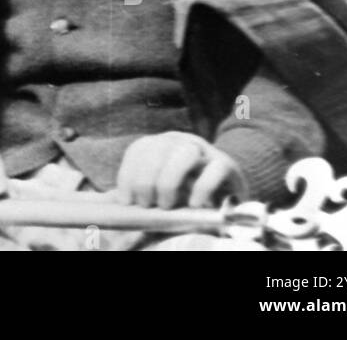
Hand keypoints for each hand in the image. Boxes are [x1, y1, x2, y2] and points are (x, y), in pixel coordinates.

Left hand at [115, 131, 245, 208]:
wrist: (228, 188)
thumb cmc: (187, 192)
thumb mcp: (162, 190)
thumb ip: (144, 193)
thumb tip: (119, 205)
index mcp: (161, 144)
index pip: (139, 149)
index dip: (128, 174)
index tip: (127, 201)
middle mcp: (181, 141)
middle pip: (159, 148)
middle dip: (146, 179)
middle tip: (147, 204)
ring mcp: (205, 150)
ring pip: (185, 152)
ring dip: (170, 180)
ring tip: (166, 205)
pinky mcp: (227, 165)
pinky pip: (214, 169)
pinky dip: (202, 188)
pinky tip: (193, 205)